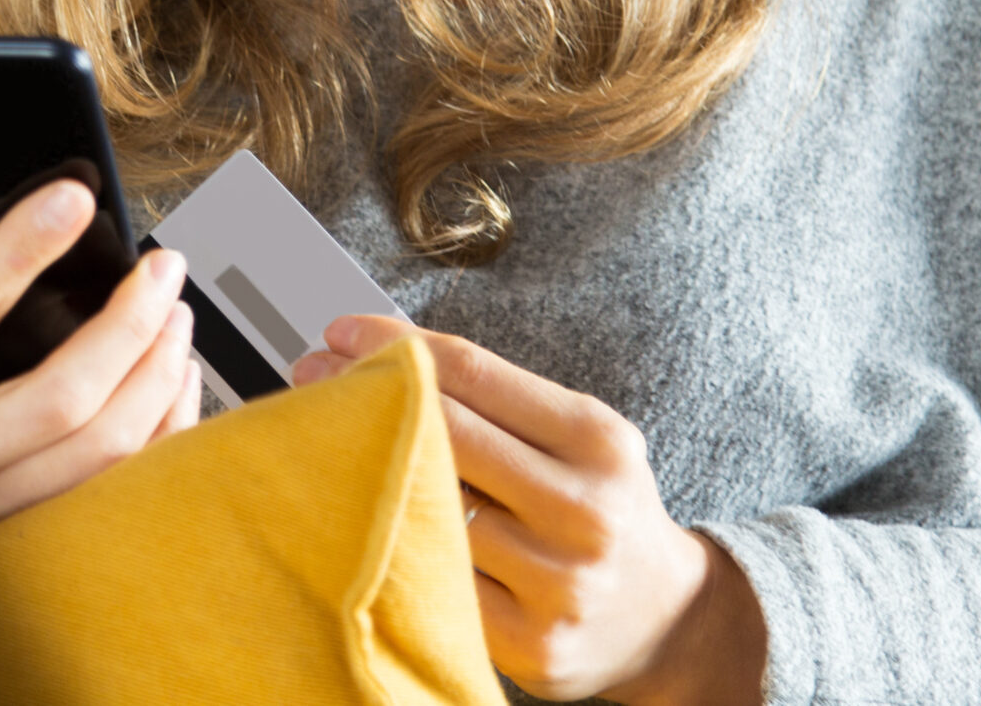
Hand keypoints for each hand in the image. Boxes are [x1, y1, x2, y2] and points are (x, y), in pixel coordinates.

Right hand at [0, 181, 198, 597]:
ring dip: (156, 374)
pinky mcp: (32, 529)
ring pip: (102, 448)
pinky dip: (164, 426)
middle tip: (164, 265)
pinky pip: (122, 485)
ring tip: (177, 313)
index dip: (25, 246)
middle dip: (129, 324)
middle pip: (62, 394)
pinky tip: (177, 373)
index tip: (77, 196)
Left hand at [292, 317, 761, 704]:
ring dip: (365, 470)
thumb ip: (500, 402)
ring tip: (325, 443)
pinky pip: (436, 583)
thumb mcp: (581, 439)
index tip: (340, 333)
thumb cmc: (602, 509)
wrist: (667, 621)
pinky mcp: (529, 647)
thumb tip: (386, 356)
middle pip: (443, 434)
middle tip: (312, 375)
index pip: (472, 373)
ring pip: (430, 512)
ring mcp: (556, 584)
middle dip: (364, 394)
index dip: (394, 344)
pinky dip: (392, 546)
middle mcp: (582, 511)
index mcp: (597, 441)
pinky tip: (360, 521)